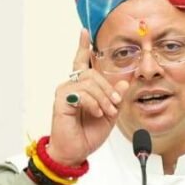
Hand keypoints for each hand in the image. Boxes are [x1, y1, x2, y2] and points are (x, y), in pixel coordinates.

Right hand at [46, 29, 128, 165]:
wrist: (75, 152)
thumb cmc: (87, 135)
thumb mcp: (109, 115)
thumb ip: (116, 98)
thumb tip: (124, 83)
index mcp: (82, 88)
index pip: (81, 62)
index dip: (82, 46)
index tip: (85, 32)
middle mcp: (71, 87)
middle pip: (92, 73)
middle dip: (108, 89)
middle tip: (115, 104)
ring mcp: (65, 92)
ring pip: (89, 82)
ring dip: (103, 98)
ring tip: (106, 112)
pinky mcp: (61, 101)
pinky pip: (82, 93)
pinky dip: (93, 103)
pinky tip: (96, 113)